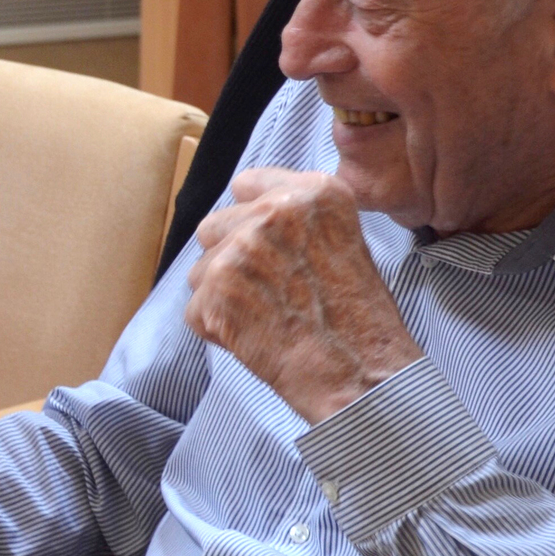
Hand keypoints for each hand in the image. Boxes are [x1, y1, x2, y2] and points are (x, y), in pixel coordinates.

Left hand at [186, 168, 423, 424]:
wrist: (357, 372)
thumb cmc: (358, 318)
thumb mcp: (345, 241)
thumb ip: (297, 220)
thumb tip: (250, 216)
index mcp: (312, 193)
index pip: (246, 184)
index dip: (249, 218)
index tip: (264, 244)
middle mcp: (274, 212)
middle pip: (214, 226)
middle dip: (229, 258)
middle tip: (267, 291)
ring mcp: (241, 250)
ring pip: (201, 269)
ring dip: (222, 295)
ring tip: (265, 317)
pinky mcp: (217, 291)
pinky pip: (196, 309)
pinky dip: (217, 329)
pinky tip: (255, 338)